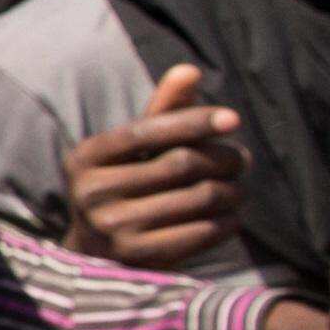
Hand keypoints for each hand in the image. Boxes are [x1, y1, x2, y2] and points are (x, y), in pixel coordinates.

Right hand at [60, 63, 243, 267]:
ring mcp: (112, 227)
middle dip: (223, 158)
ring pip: (197, 198)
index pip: (147, 130)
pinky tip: (230, 216)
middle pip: (180, 164)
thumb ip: (161, 112)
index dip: (193, 121)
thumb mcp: (133, 151)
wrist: (94, 257)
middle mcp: (92, 191)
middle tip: (244, 159)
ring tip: (239, 188)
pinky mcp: (136, 258)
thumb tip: (190, 70)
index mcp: (86, 157)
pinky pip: (199, 232)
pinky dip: (226, 222)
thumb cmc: (123, 187)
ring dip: (232, 191)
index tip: (233, 118)